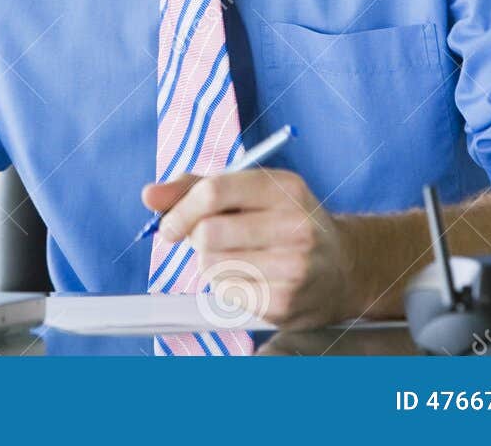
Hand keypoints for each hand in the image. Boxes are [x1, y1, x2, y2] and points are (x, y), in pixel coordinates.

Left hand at [141, 167, 357, 328]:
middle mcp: (295, 225)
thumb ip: (196, 187)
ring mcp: (293, 268)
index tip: (168, 225)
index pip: (214, 192)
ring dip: (210, 264)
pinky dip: (226, 287)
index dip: (180, 209)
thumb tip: (148, 195)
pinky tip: (250, 278)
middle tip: (208, 241)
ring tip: (237, 257)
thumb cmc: (284, 222)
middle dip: (196, 239)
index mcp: (285, 187)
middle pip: (208, 233)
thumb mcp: (252, 191)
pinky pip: (225, 294)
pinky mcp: (285, 303)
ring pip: (211, 266)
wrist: (342, 267)